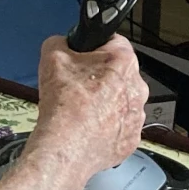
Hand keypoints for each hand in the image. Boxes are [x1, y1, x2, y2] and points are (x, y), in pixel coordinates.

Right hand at [29, 34, 148, 185]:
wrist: (64, 148)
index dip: (94, 47)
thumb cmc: (63, 105)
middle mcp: (137, 87)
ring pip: (121, 101)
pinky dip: (106, 126)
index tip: (84, 56)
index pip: (114, 41)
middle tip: (77, 85)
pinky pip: (120, 126)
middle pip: (119, 73)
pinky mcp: (132, 139)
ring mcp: (136, 115)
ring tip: (80, 110)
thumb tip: (62, 43)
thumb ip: (61, 41)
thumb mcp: (51, 55)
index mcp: (123, 61)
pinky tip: (87, 127)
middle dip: (100, 76)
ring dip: (105, 102)